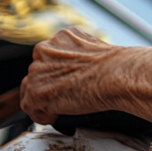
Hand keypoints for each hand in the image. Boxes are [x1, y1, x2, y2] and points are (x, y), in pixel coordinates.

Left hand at [19, 28, 151, 124]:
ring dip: (44, 100)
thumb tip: (81, 72)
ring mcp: (38, 70)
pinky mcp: (37, 91)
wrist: (121, 74)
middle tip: (69, 97)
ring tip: (63, 107)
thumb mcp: (96, 50)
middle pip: (37, 73)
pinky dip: (43, 114)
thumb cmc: (119, 65)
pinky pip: (30, 107)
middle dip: (50, 86)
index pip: (48, 57)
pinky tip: (59, 113)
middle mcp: (45, 49)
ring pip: (31, 89)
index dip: (57, 73)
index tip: (69, 83)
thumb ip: (79, 56)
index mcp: (62, 36)